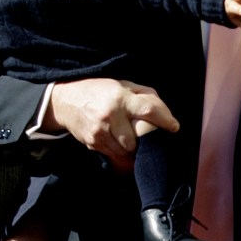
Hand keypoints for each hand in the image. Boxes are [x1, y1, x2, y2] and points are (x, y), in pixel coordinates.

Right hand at [45, 78, 179, 159]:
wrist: (67, 100)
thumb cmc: (100, 90)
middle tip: (150, 137)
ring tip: (136, 141)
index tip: (174, 127)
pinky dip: (121, 152)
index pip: (148, 110)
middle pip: (138, 139)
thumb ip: (144, 95)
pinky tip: (121, 144)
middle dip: (146, 140)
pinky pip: (114, 155)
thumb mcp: (123, 84)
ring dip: (134, 149)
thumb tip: (163, 111)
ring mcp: (100, 132)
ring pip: (126, 151)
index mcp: (121, 98)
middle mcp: (110, 115)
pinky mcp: (92, 143)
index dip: (165, 120)